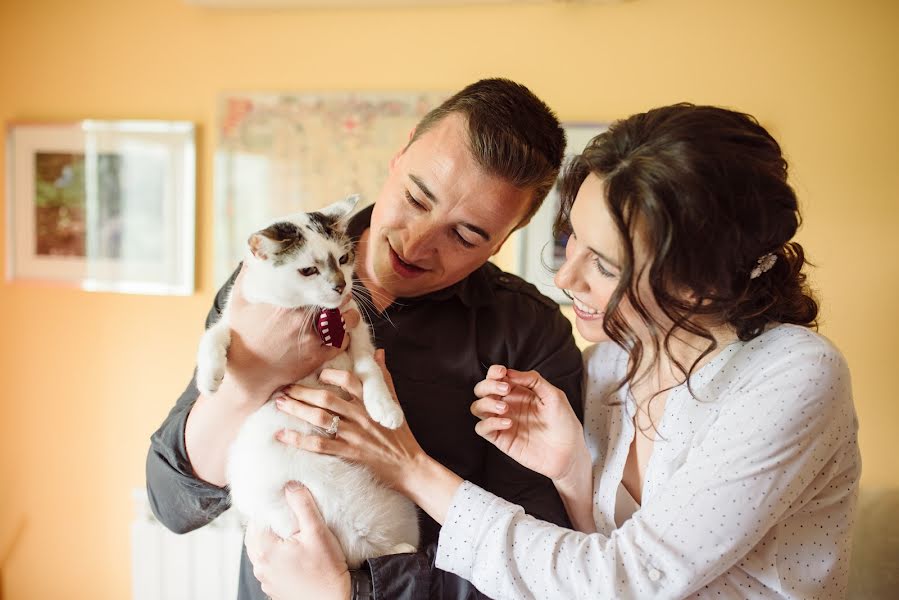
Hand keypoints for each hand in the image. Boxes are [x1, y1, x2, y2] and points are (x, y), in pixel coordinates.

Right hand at [224, 265, 359, 400]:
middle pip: (337, 299)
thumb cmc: (241, 336)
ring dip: (349, 315)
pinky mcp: (318, 356)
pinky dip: (345, 334)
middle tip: (341, 294)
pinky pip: (343, 341)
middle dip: (341, 295)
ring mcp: (313, 339)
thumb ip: (249, 275)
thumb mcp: (240, 302)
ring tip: (346, 311)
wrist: (245, 373)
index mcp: (287, 303)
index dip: (327, 280)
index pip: (319, 283)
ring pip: (346, 320)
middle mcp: (303, 319)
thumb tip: (252, 254)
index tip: (328, 279)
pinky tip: (340, 331)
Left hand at [245, 482, 350, 599]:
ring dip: (271, 541)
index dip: (268, 509)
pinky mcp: (273, 588)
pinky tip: (293, 553)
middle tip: (286, 516)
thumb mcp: (317, 531)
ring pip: (260, 552)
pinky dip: (276, 557)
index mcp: (265, 550)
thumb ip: (302, 505)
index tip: (281, 503)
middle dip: (268, 524)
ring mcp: (265, 580)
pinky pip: (269, 566)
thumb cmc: (327, 570)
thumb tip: (290, 485)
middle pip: (255, 536)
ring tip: (291, 534)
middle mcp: (260, 567)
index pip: (256, 521)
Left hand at [274, 350, 426, 494]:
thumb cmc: (401, 435)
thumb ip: (384, 378)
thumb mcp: (395, 403)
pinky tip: (283, 435)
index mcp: (371, 403)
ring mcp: (354, 435)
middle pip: (326, 399)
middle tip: (283, 388)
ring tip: (279, 404)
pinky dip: (299, 440)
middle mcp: (360, 416)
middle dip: (302, 392)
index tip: (316, 374)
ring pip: (320, 418)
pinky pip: (319, 445)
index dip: (331, 375)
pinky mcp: (349, 453)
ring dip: (297, 410)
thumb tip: (378, 353)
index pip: (350, 380)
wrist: (409, 466)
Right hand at [472, 365, 590, 489]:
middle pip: (482, 390)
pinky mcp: (501, 439)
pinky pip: (482, 428)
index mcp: (519, 392)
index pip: (497, 377)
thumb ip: (533, 380)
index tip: (502, 372)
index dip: (494, 372)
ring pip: (477, 408)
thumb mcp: (554, 395)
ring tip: (505, 408)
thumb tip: (510, 373)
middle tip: (504, 390)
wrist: (569, 453)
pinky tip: (507, 423)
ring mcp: (503, 422)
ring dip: (487, 404)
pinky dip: (490, 423)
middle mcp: (508, 405)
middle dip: (488, 386)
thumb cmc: (565, 424)